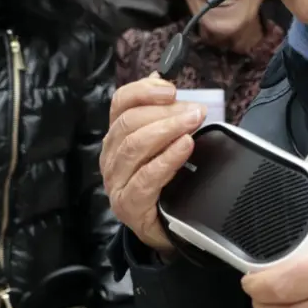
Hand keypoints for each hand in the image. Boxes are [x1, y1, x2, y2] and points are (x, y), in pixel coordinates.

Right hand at [101, 75, 205, 253]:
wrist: (166, 227)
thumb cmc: (167, 180)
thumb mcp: (165, 143)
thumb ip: (162, 114)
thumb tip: (163, 80)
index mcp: (117, 135)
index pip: (120, 103)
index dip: (144, 91)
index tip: (171, 89)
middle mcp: (110, 156)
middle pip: (129, 123)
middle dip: (165, 112)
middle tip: (196, 111)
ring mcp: (115, 182)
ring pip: (134, 147)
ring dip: (167, 130)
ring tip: (193, 124)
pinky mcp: (127, 204)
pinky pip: (145, 177)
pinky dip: (167, 159)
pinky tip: (185, 147)